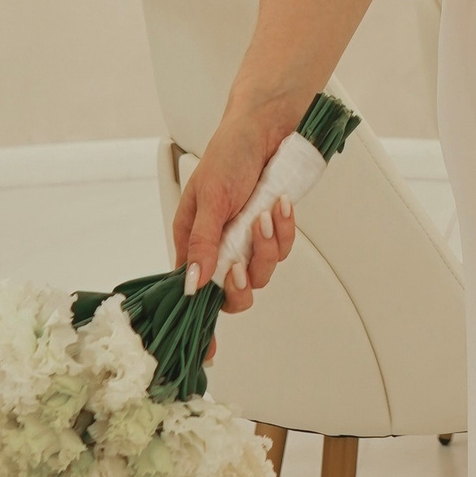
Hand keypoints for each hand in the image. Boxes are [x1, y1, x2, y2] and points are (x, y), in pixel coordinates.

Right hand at [172, 103, 300, 307]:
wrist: (269, 123)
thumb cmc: (230, 151)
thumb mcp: (211, 197)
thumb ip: (203, 242)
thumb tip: (192, 284)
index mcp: (193, 240)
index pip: (191, 291)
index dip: (200, 321)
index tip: (208, 352)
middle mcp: (219, 244)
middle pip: (232, 291)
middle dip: (242, 282)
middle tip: (242, 264)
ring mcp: (247, 237)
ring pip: (261, 272)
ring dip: (265, 246)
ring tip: (265, 214)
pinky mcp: (271, 228)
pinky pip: (281, 248)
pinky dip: (283, 230)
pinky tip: (280, 206)